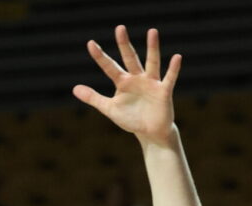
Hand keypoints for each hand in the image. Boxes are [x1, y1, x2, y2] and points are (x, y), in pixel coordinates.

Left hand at [73, 26, 180, 146]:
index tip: (90, 43)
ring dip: (152, 48)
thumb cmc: (131, 118)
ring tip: (152, 31)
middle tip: (119, 28)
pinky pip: (169, 78)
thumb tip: (74, 88)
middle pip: (129, 58)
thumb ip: (94, 98)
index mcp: (123, 82)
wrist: (150, 132)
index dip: (100, 56)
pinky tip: (177, 57)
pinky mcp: (163, 92)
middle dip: (124, 44)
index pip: (109, 67)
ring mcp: (151, 83)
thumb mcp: (110, 109)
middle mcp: (137, 78)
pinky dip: (173, 69)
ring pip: (151, 62)